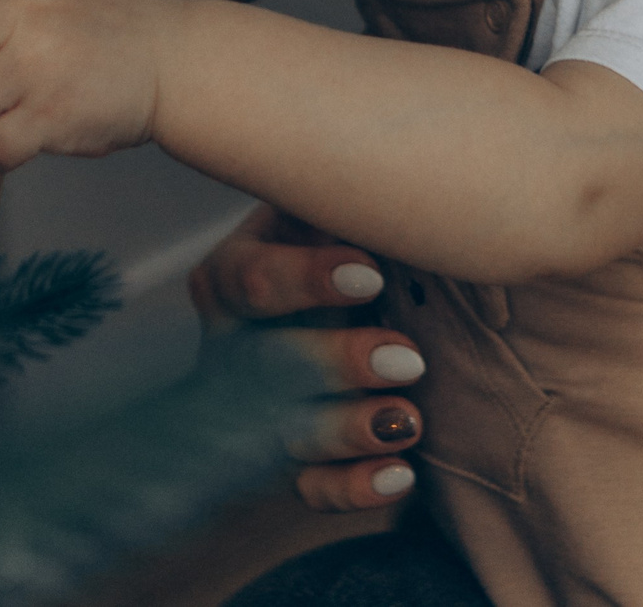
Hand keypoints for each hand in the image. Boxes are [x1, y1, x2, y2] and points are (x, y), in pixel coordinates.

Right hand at [190, 204, 427, 512]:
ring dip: (348, 427)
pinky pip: (312, 486)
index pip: (251, 280)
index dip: (305, 279)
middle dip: (336, 363)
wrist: (379, 293)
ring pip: (287, 430)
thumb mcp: (340, 206)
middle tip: (407, 359)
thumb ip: (353, 191)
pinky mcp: (294, 458)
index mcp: (236, 273)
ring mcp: (257, 408)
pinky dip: (354, 486)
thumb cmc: (355, 235)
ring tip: (408, 419)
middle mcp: (234, 344)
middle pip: (265, 364)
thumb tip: (401, 154)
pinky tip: (402, 474)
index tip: (372, 272)